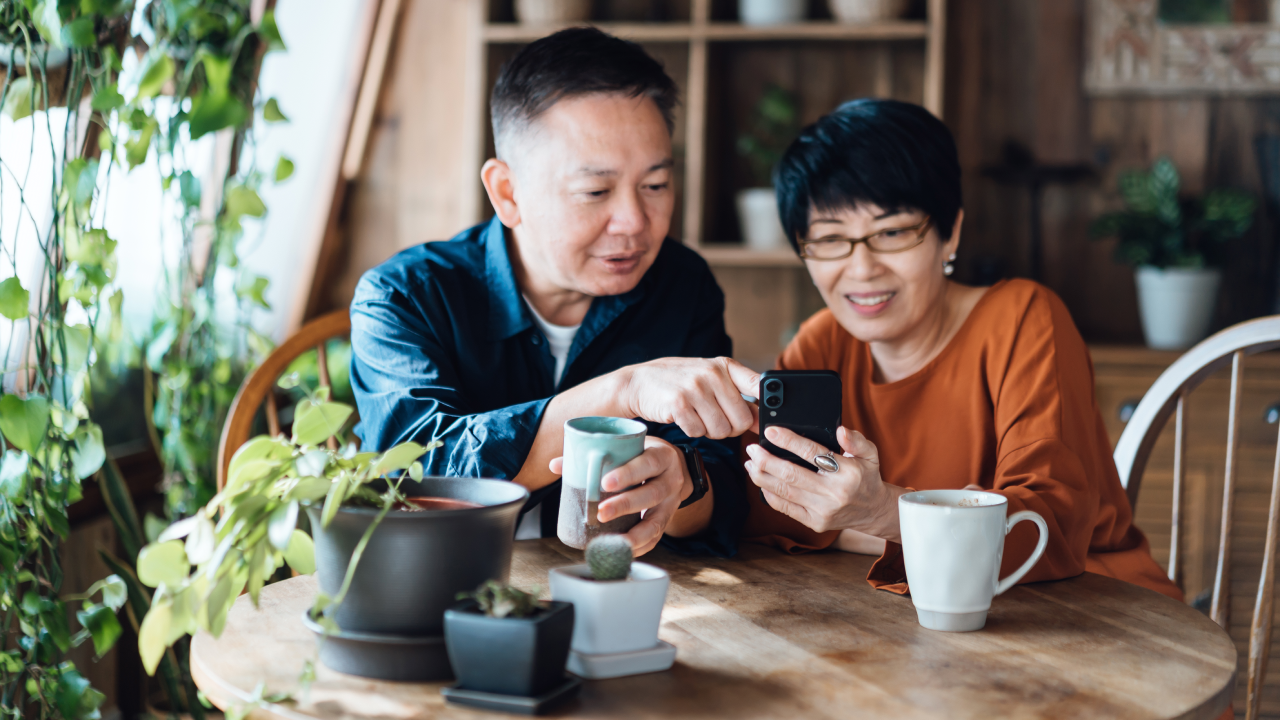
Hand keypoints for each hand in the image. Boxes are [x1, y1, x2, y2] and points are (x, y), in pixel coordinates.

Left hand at [548, 437, 690, 555]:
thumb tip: (555, 465)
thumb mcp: (628, 448)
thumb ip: (594, 455)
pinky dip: (638, 547)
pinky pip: (656, 538)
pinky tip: (621, 551)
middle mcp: (671, 480)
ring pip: (657, 522)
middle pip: (652, 494)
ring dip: (633, 534)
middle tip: (600, 512)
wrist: (674, 467)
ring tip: (611, 542)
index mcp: (662, 456)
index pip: (648, 463)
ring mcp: (672, 503)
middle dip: (625, 505)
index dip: (629, 473)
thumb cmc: (642, 455)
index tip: (606, 483)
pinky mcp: (668, 520)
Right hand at [617, 357, 759, 438]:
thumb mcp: (709, 381)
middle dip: (731, 429)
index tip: (765, 420)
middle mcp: (712, 374)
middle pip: (742, 421)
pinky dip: (693, 431)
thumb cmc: (678, 382)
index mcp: (724, 366)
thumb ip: (738, 399)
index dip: (766, 407)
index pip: (758, 385)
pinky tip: (684, 418)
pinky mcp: (679, 404)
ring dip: (710, 432)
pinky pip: (699, 433)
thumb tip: (763, 422)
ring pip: (721, 430)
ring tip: (697, 417)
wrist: (638, 382)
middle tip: (715, 421)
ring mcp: (695, 388)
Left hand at [744, 426, 904, 540]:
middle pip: (791, 474)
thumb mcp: (870, 454)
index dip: (788, 441)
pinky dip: (769, 495)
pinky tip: (761, 482)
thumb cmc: (866, 478)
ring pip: (784, 492)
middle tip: (752, 448)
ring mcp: (822, 510)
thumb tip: (840, 430)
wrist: (873, 511)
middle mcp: (833, 493)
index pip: (812, 453)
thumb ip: (856, 440)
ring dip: (762, 477)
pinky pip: (785, 508)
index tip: (770, 431)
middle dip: (766, 460)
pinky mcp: (814, 522)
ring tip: (750, 463)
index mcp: (847, 473)